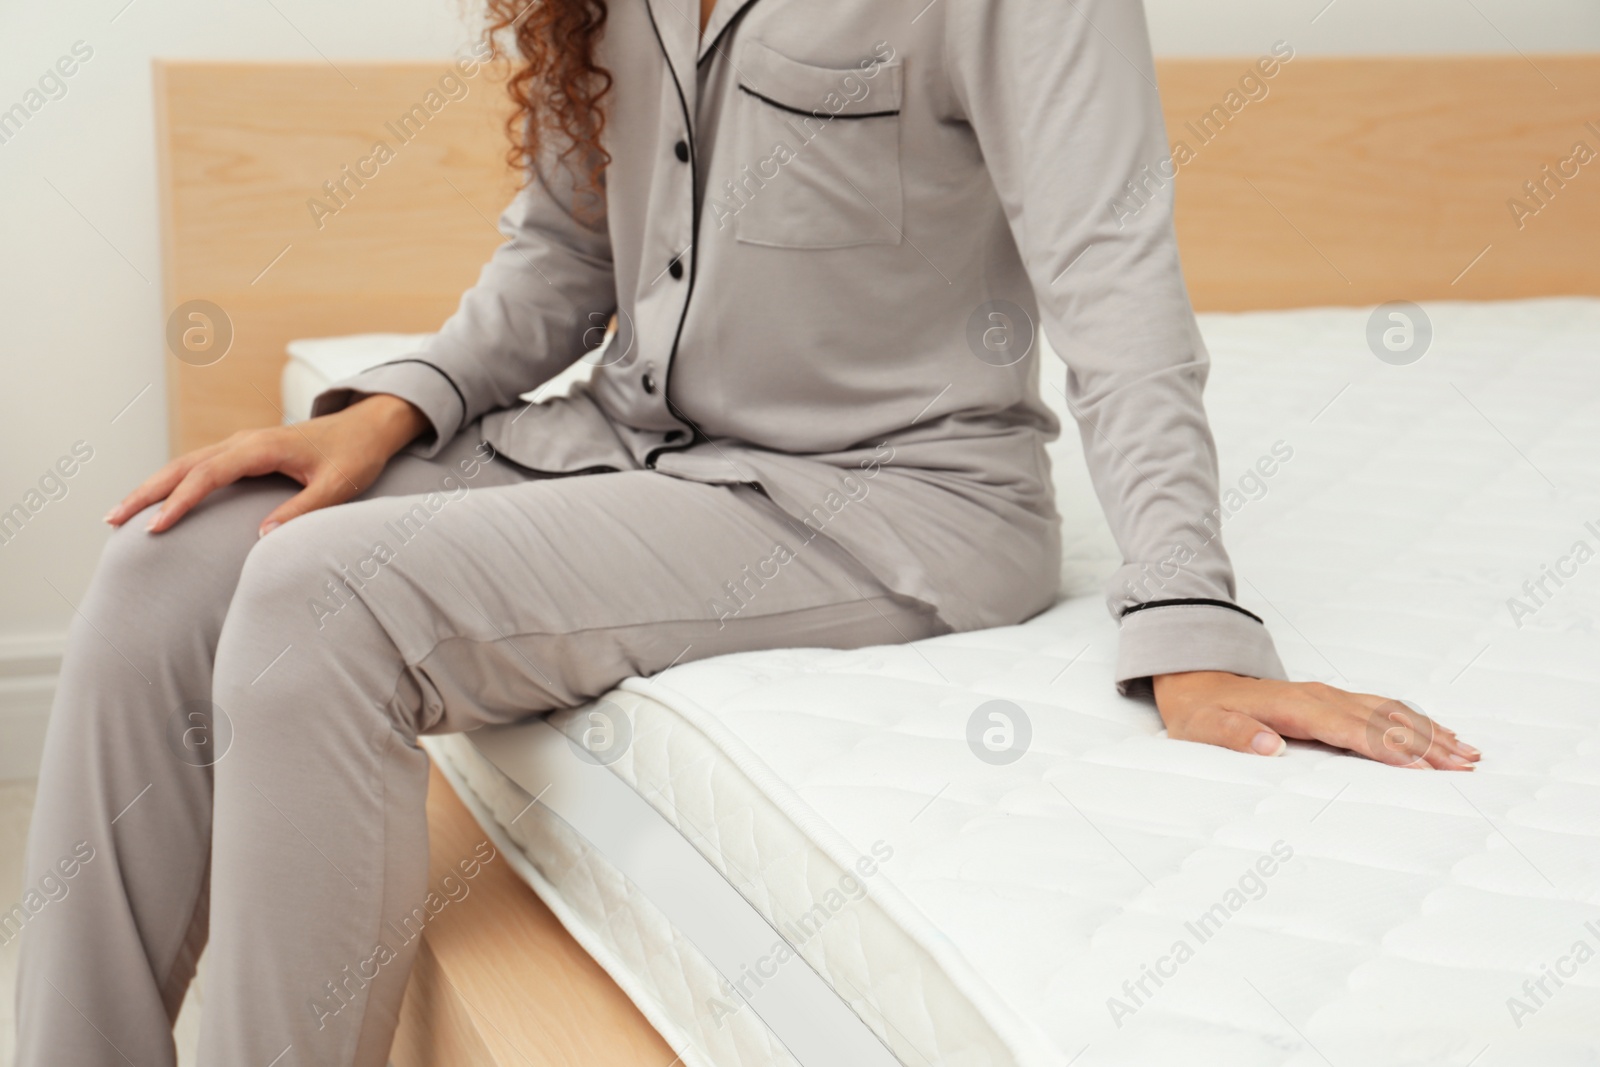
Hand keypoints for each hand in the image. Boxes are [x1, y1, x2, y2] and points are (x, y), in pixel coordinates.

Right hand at [106, 395, 428, 536]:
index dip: (180, 501)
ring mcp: (243, 444)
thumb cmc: (356, 456)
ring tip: (120, 513)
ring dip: (152, 485)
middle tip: (113, 520)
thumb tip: (262, 536)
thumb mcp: (338, 486)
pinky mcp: (246, 451)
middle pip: (184, 465)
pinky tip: (158, 500)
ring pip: (186, 462)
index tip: (156, 527)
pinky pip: (200, 465)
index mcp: (263, 447)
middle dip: (146, 491)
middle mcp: (245, 441)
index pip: (209, 474)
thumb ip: (302, 510)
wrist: (369, 427)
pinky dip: (174, 481)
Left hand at [1152, 671, 1479, 769]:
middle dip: (1425, 743)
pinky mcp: (1334, 700)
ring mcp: (1330, 696)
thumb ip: (1235, 736)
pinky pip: (1383, 708)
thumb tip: (1270, 746)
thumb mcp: (1205, 728)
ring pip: (1390, 712)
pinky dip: (1415, 720)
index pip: (1350, 730)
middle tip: (1464, 766)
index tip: (1420, 768)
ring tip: (1468, 753)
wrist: (1197, 682)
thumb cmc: (1202, 713)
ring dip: (1429, 732)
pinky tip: (1440, 734)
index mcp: (1294, 707)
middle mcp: (1320, 697)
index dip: (1385, 749)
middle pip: (1382, 721)